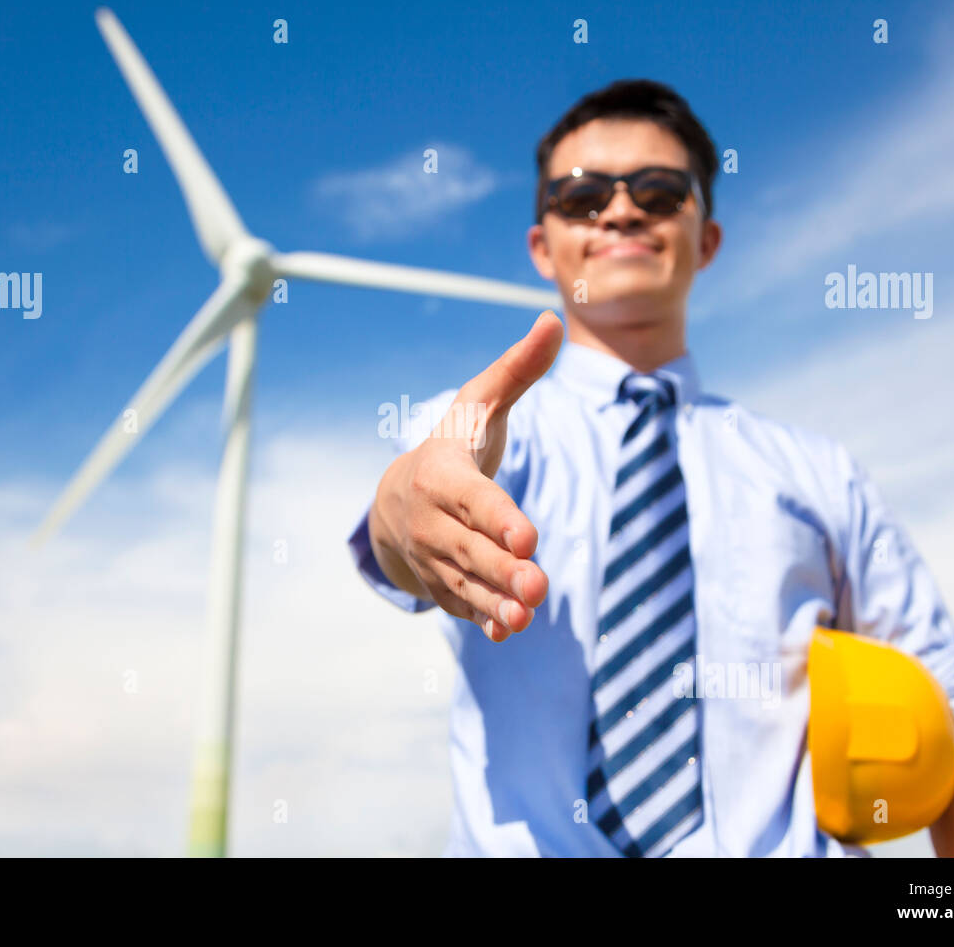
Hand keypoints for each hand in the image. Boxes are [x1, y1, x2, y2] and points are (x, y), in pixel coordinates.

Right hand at [368, 310, 564, 640]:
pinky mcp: (445, 584)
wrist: (399, 496)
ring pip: (467, 582)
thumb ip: (518, 370)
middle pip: (471, 547)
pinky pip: (463, 604)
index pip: (472, 498)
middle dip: (504, 569)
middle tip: (538, 586)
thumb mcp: (478, 403)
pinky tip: (506, 633)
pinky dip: (483, 620)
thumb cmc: (454, 443)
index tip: (528, 536)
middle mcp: (433, 520)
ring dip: (496, 602)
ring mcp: (436, 557)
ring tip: (525, 618)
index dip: (498, 517)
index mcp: (443, 474)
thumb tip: (554, 319)